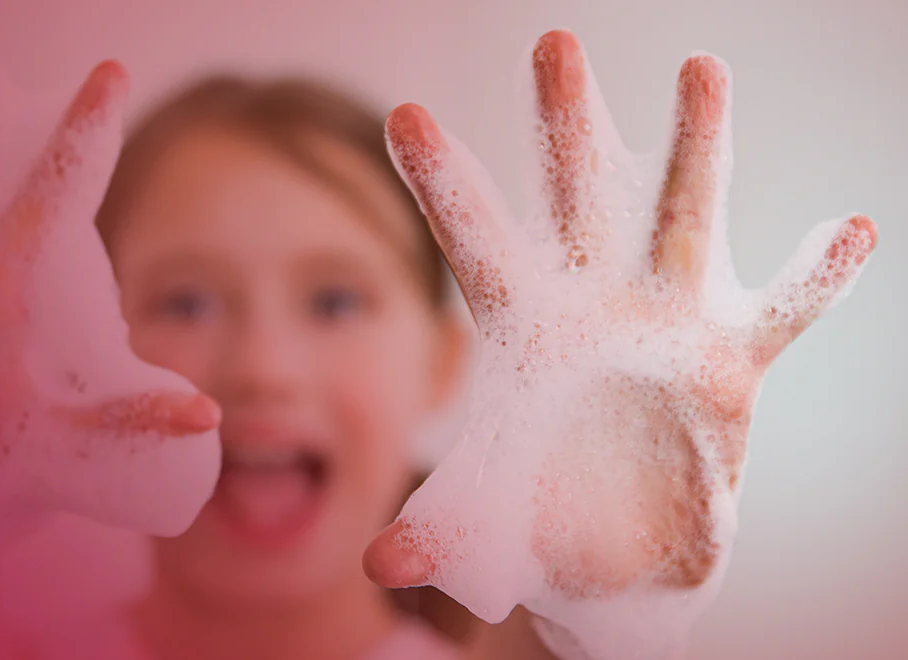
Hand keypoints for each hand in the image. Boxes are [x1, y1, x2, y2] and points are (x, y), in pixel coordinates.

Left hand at [362, 29, 875, 652]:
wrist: (610, 557)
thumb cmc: (529, 524)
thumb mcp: (478, 529)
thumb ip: (436, 536)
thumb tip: (384, 568)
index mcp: (520, 329)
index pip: (474, 244)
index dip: (443, 184)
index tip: (408, 114)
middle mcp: (592, 303)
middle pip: (577, 197)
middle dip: (567, 123)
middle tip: (552, 40)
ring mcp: (666, 319)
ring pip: (685, 216)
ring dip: (697, 146)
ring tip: (700, 66)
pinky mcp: (731, 358)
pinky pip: (784, 310)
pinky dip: (820, 276)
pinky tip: (853, 227)